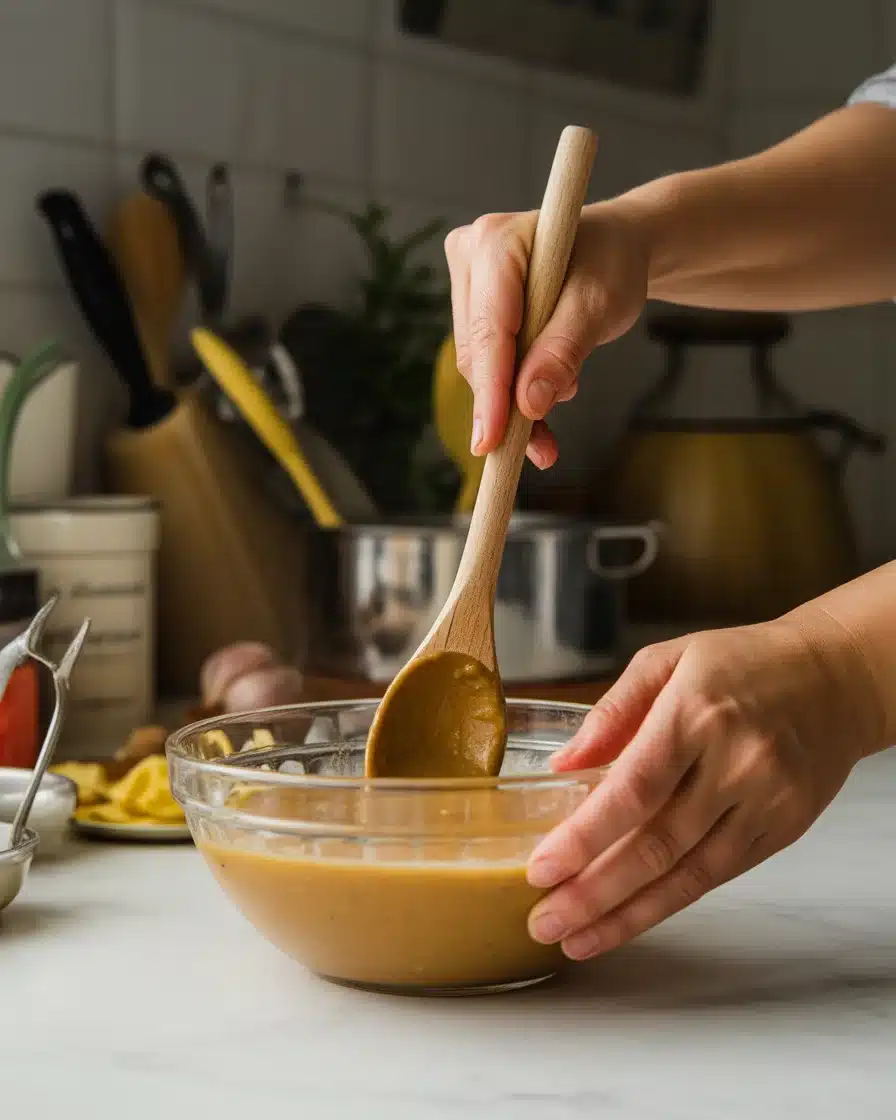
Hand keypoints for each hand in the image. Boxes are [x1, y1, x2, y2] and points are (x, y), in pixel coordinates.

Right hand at [443, 201, 648, 467]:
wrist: (616, 248)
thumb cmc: (611, 263)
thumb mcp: (600, 305)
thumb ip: (564, 351)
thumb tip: (528, 402)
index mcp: (497, 241)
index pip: (489, 331)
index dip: (491, 391)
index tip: (492, 441)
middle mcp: (470, 255)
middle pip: (478, 353)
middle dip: (508, 404)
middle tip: (544, 448)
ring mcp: (467, 282)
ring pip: (479, 365)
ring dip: (515, 401)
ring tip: (565, 396)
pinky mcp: (472, 307)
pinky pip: (486, 363)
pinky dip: (513, 393)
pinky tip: (540, 413)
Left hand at [525, 614, 881, 959]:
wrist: (835, 676)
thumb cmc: (743, 662)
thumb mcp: (668, 659)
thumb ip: (613, 711)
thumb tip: (563, 765)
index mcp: (696, 712)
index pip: (633, 788)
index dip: (585, 836)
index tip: (542, 868)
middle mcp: (735, 763)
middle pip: (657, 844)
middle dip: (595, 892)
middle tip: (546, 920)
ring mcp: (766, 801)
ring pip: (689, 873)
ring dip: (628, 914)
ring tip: (577, 938)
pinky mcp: (784, 829)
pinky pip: (720, 875)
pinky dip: (671, 902)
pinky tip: (631, 919)